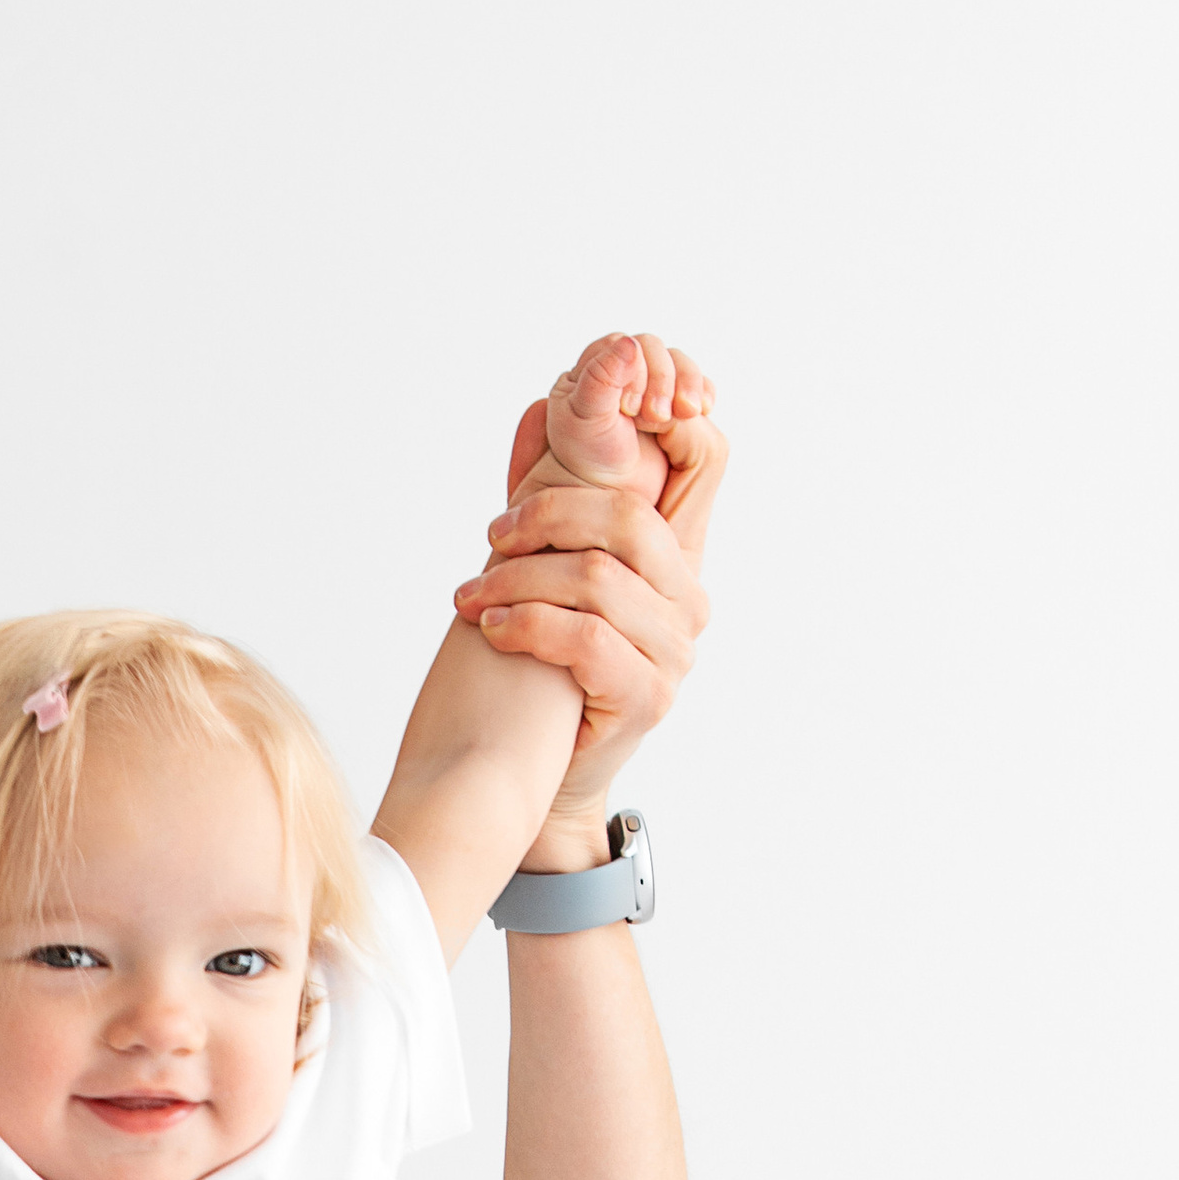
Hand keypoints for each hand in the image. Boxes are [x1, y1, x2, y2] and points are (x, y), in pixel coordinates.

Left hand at [455, 336, 725, 857]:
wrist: (532, 775)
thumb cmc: (537, 668)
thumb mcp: (547, 571)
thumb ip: (553, 497)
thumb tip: (543, 403)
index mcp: (676, 556)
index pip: (707, 455)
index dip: (655, 426)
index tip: (573, 436)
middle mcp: (688, 601)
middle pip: (630, 518)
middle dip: (547, 515)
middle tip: (491, 538)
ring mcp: (674, 653)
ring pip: (598, 578)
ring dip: (518, 579)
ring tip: (471, 596)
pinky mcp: (646, 697)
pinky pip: (587, 639)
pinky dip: (527, 625)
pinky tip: (490, 629)